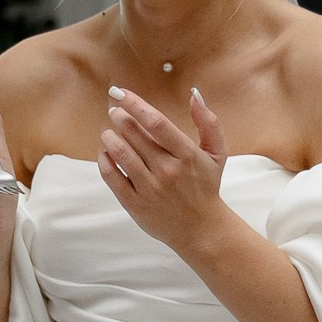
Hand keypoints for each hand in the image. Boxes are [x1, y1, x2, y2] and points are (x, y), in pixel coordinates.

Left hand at [99, 86, 229, 255]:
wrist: (200, 229)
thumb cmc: (206, 186)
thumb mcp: (217, 153)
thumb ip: (208, 122)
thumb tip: (194, 94)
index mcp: (187, 155)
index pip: (156, 122)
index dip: (135, 104)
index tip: (119, 92)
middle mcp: (168, 171)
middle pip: (135, 135)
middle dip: (119, 118)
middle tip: (114, 112)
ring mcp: (151, 188)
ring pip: (121, 154)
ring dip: (109, 137)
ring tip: (108, 132)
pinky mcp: (136, 204)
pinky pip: (112, 177)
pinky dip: (104, 161)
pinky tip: (105, 153)